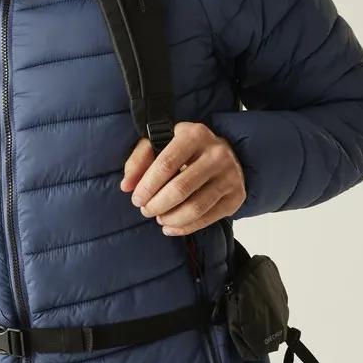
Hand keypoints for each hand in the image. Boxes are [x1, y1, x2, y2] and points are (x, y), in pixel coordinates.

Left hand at [120, 122, 244, 235]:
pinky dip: (185, 227)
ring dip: (171, 218)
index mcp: (195, 134)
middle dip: (157, 204)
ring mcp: (230, 175)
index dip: (147, 185)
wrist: (226, 153)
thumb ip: (139, 160)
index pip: (166, 163)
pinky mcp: (236, 196)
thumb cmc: (185, 149)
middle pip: (180, 188)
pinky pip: (208, 219)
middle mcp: (217, 153)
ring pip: (195, 207)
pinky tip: (171, 227)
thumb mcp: (160, 143)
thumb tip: (126, 186)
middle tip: (145, 210)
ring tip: (159, 219)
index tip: (136, 198)